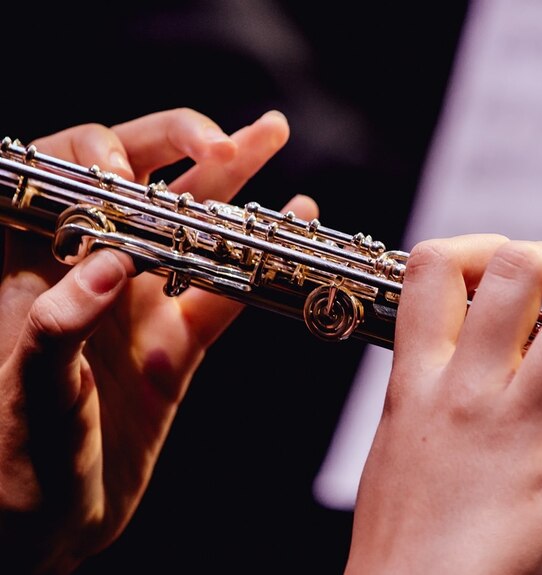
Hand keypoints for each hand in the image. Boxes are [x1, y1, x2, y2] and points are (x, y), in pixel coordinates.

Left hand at [0, 108, 317, 573]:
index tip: (132, 174)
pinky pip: (225, 294)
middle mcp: (96, 278)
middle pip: (141, 186)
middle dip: (183, 148)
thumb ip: (56, 331)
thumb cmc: (16, 470)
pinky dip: (259, 263)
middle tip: (229, 140)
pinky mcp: (177, 348)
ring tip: (270, 137)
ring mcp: (141, 310)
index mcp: (41, 275)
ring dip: (233, 185)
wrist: (49, 530)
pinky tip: (289, 230)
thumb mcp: (29, 403)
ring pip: (192, 229)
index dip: (101, 158)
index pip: (68, 181)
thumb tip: (105, 266)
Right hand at [346, 234, 541, 573]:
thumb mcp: (397, 439)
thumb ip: (425, 386)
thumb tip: (456, 343)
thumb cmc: (400, 535)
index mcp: (417, 381)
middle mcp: (467, 392)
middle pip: (518, 273)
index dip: (479, 246)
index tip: (508, 261)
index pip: (434, 269)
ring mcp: (519, 434)